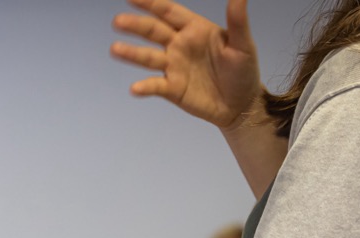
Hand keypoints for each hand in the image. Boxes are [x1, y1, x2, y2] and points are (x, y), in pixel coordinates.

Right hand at [111, 0, 262, 131]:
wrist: (241, 105)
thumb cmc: (244, 71)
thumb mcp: (243, 44)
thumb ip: (237, 20)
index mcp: (194, 29)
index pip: (169, 12)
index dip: (151, 3)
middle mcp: (179, 45)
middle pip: (153, 32)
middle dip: (136, 26)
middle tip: (118, 21)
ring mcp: (173, 67)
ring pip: (149, 58)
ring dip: (132, 54)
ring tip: (115, 49)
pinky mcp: (172, 89)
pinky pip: (155, 86)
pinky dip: (145, 87)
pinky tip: (135, 88)